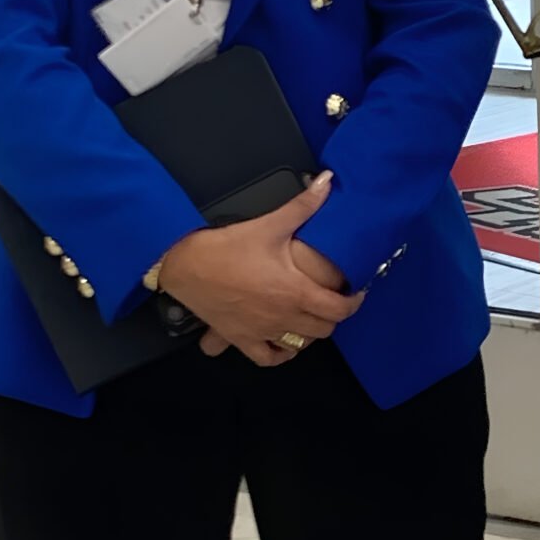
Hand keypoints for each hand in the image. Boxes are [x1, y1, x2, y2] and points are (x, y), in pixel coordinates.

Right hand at [158, 172, 363, 366]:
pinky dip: (278, 353)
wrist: (184, 266)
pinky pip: (266, 357)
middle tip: (332, 299)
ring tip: (311, 316)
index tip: (355, 293)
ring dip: (310, 333)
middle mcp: (282, 317)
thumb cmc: (227, 248)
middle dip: (333, 315)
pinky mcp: (240, 339)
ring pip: (300, 345)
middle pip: (324, 329)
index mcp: (295, 292)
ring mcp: (261, 332)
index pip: (339, 309)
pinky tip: (281, 341)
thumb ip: (303, 205)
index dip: (353, 302)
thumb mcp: (270, 224)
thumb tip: (327, 181)